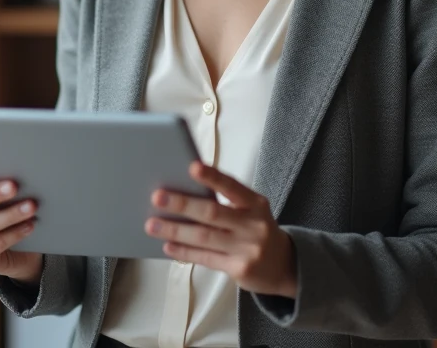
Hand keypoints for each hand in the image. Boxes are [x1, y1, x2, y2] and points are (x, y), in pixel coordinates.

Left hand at [145, 161, 296, 297]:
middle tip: (157, 197)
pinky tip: (167, 245)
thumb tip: (183, 192)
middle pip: (212, 213)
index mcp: (256, 204)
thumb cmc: (256, 229)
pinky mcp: (239, 269)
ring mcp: (247, 249)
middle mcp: (254, 225)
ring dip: (175, 231)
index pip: (232, 187)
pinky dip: (184, 251)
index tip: (192, 167)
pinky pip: (205, 258)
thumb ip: (225, 202)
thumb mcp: (251, 211)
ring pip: (204, 237)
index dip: (213, 177)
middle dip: (182, 204)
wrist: (284, 265)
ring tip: (152, 225)